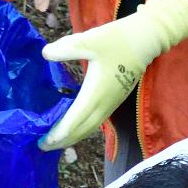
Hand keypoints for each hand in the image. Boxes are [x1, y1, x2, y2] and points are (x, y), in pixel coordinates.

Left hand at [40, 0, 187, 150]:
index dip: (59, 134)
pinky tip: (74, 126)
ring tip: (56, 142)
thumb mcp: (89, 40)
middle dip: (63, 141)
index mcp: (95, 93)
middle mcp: (104, 103)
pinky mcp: (114, 100)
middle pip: (82, 130)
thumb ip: (66, 48)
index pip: (74, 121)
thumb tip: (46, 54)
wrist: (145, 41)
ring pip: (90, 128)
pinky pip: (96, 122)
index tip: (42, 142)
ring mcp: (111, 104)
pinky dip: (83, 129)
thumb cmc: (117, 40)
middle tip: (42, 147)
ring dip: (74, 137)